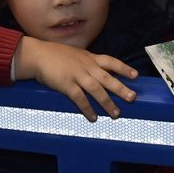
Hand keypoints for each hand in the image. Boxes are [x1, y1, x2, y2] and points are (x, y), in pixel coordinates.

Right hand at [14, 37, 136, 121]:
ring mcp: (77, 75)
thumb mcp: (76, 55)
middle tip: (132, 98)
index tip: (135, 75)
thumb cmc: (56, 55)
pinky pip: (80, 99)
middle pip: (107, 78)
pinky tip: (93, 117)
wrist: (37, 55)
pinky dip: (88, 109)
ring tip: (115, 114)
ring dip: (107, 103)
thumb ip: (88, 62)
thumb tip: (99, 71)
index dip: (123, 68)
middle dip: (121, 88)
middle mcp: (86, 66)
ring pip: (96, 90)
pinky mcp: (66, 84)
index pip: (111, 62)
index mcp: (90, 58)